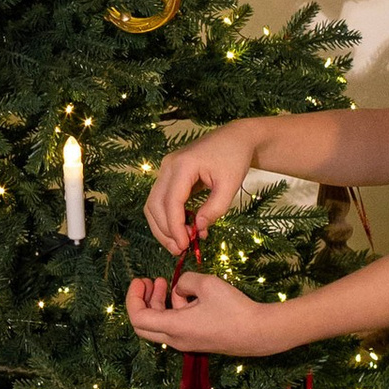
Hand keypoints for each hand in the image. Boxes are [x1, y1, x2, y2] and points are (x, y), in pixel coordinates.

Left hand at [126, 266, 290, 357]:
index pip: (138, 317)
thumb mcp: (207, 284)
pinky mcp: (197, 341)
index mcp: (174, 327)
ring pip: (160, 325)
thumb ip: (185, 281)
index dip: (133, 298)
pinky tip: (186, 295)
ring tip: (167, 283)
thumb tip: (180, 289)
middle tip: (149, 282)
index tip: (141, 280)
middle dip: (142, 301)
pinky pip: (175, 326)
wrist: (260, 333)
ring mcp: (187, 343)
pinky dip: (173, 310)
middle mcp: (176, 340)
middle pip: (144, 325)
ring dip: (159, 303)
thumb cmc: (234, 309)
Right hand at [144, 125, 264, 260]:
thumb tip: (198, 229)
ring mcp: (166, 170)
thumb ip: (214, 209)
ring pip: (153, 204)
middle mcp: (168, 166)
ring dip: (162, 227)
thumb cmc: (234, 158)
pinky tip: (183, 230)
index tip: (184, 246)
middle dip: (164, 231)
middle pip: (154, 205)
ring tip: (179, 244)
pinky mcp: (169, 176)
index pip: (170, 202)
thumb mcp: (230, 185)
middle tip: (180, 250)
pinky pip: (161, 200)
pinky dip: (168, 218)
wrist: (235, 138)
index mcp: (183, 165)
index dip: (175, 227)